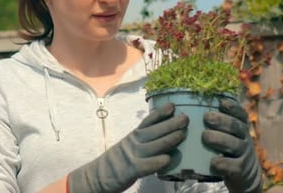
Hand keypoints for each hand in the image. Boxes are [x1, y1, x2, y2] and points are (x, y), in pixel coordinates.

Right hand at [68, 103, 188, 192]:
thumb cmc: (118, 161)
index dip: (160, 113)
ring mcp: (132, 156)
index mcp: (133, 136)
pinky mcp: (130, 170)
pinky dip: (157, 161)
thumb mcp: (130, 145)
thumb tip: (166, 133)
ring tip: (182, 134)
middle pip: (153, 131)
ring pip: (153, 146)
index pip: (148, 121)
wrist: (97, 176)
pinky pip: (145, 165)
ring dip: (168, 139)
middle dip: (170, 123)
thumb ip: (145, 140)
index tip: (172, 106)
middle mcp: (133, 143)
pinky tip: (167, 158)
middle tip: (185, 118)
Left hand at [202, 97, 262, 192]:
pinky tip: (213, 161)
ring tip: (206, 136)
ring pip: (235, 144)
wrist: (244, 173)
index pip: (240, 113)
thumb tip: (190, 105)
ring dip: (220, 139)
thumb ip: (215, 121)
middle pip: (236, 126)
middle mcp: (245, 137)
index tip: (221, 102)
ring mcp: (244, 154)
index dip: (233, 107)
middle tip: (207, 117)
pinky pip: (233, 166)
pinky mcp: (241, 169)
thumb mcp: (227, 132)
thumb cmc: (227, 146)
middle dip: (222, 120)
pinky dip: (223, 163)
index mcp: (241, 125)